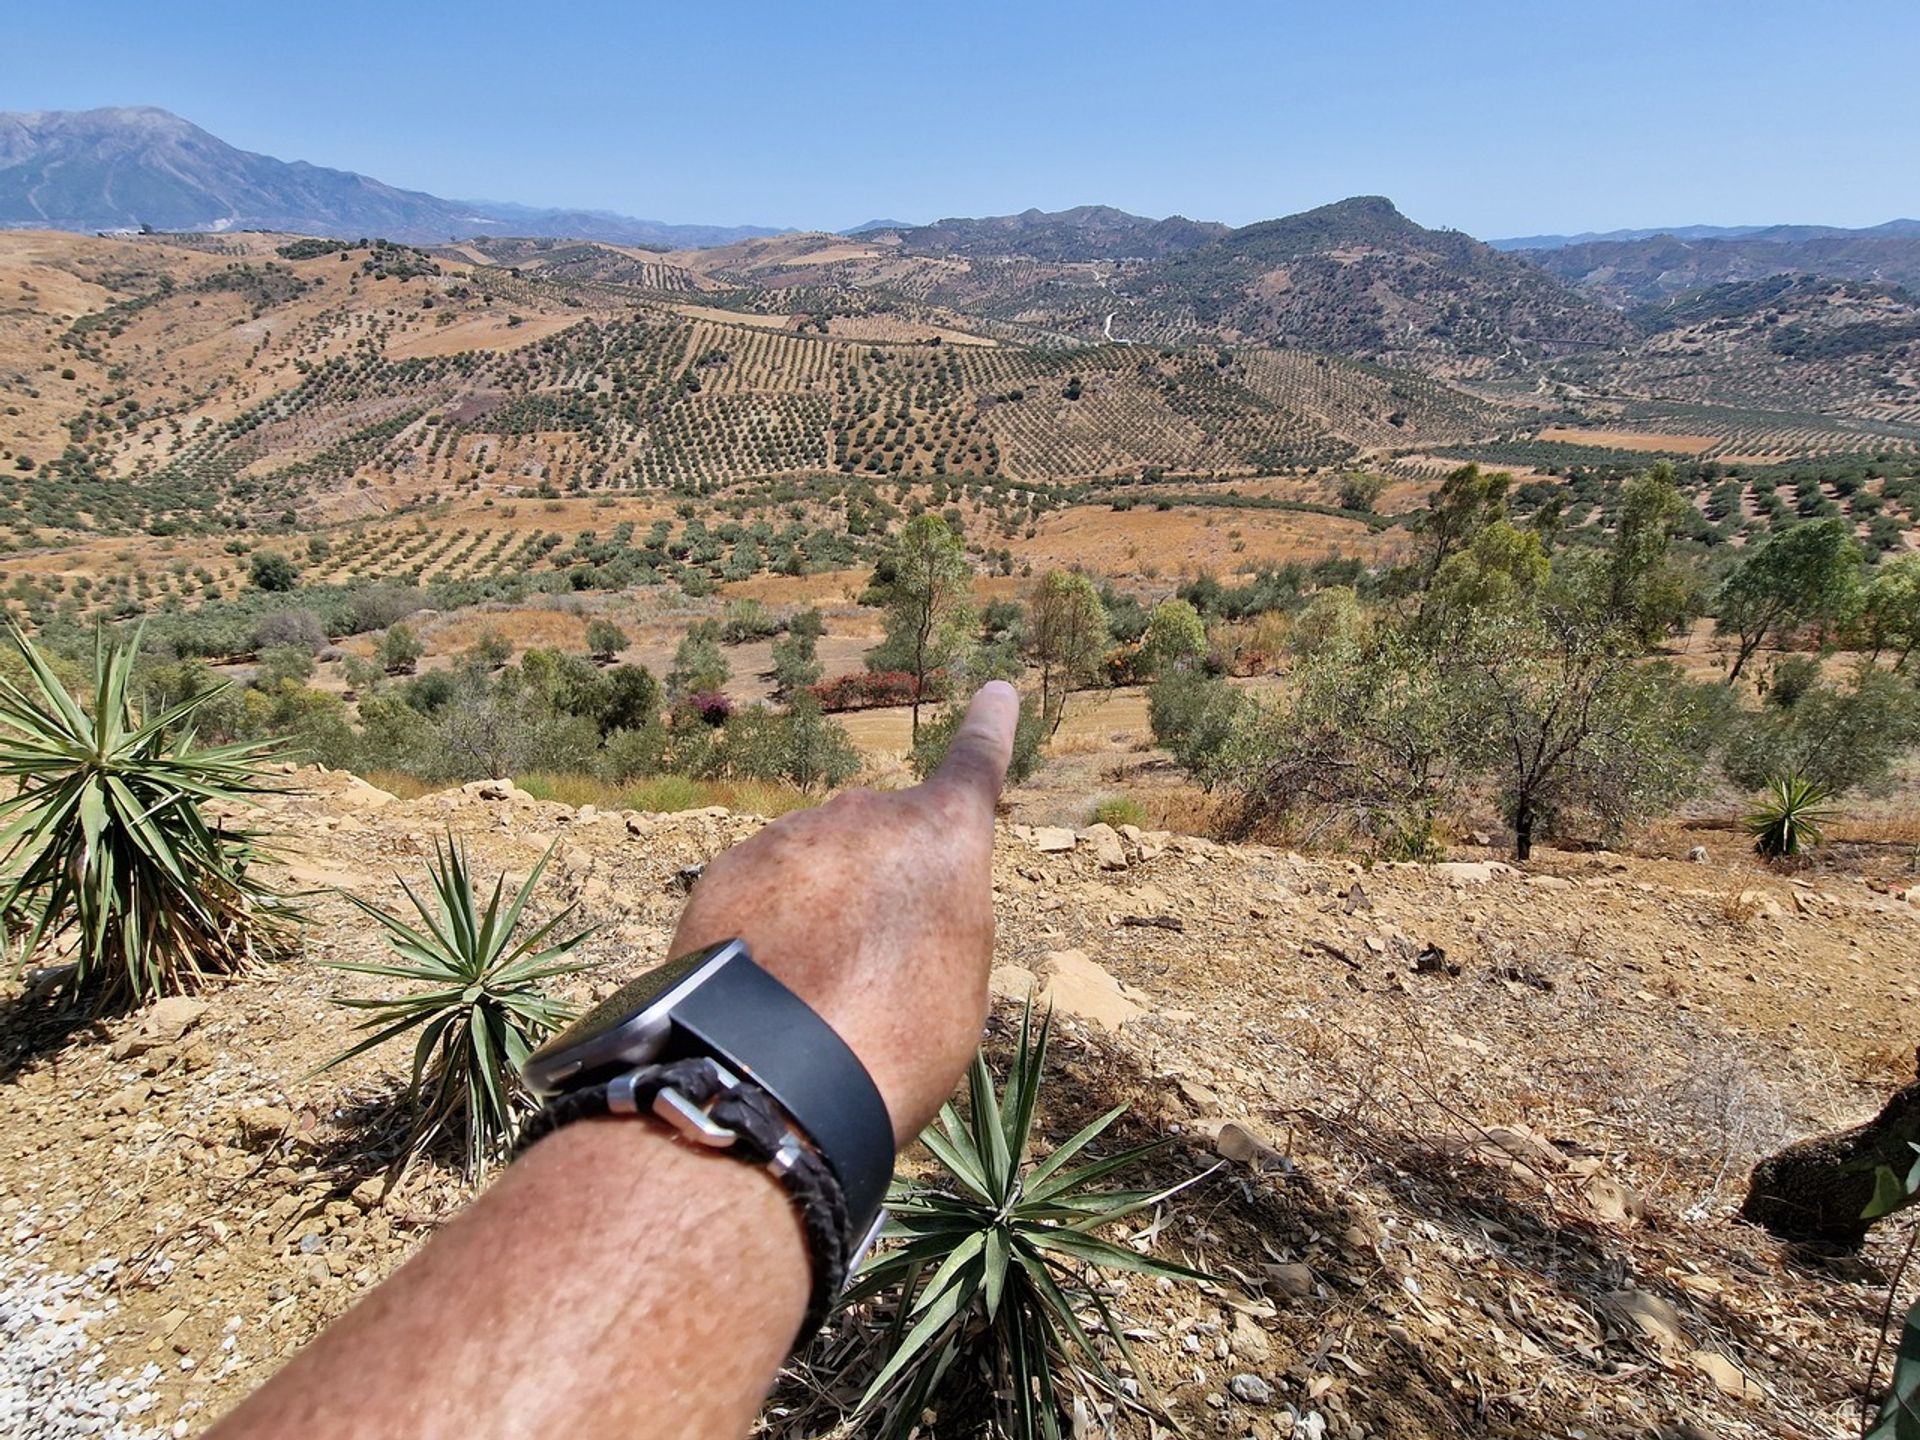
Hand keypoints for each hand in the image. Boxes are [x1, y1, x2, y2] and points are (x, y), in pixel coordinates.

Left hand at [669, 682, 1016, 1143]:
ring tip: (815, 992)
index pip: (975, 765)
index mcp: (942, 836)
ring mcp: (789, 836)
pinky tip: (766, 984)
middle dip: (878, 883)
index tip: (994, 693)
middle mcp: (865, 815)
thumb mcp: (956, 983)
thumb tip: (895, 904)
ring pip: (813, 865)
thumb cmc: (897, 1042)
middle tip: (874, 968)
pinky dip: (765, 925)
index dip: (989, 731)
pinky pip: (759, 889)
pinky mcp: (725, 868)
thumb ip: (937, 916)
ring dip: (818, 908)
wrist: (774, 1073)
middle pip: (879, 838)